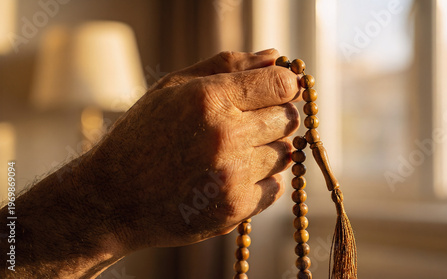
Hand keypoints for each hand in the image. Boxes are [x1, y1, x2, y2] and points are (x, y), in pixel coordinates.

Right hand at [84, 49, 301, 250]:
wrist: (115, 199)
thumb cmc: (142, 136)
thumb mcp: (173, 88)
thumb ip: (226, 65)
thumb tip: (274, 56)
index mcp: (209, 99)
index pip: (281, 84)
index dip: (286, 84)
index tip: (279, 89)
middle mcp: (225, 136)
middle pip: (288, 119)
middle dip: (276, 116)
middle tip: (249, 122)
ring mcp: (232, 176)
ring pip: (286, 154)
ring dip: (268, 150)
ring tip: (234, 152)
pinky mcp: (235, 208)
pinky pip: (276, 187)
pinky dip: (261, 181)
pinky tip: (232, 177)